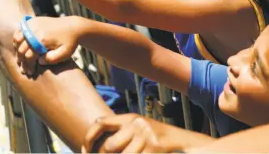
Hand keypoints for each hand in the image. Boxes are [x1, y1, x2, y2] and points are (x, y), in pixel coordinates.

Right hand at [12, 16, 81, 74]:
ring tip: (22, 57)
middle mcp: (36, 30)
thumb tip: (39, 61)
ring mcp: (34, 23)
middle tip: (24, 68)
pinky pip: (20, 29)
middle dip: (21, 60)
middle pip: (21, 48)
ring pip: (17, 38)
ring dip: (18, 49)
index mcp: (43, 39)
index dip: (28, 66)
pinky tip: (21, 45)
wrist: (73, 26)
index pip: (28, 56)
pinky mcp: (33, 20)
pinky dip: (17, 38)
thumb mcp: (65, 54)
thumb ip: (52, 59)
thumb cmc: (70, 42)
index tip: (30, 72)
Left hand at [83, 114, 212, 152]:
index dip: (89, 137)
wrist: (184, 143)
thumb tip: (100, 148)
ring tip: (132, 153)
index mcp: (130, 118)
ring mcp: (145, 137)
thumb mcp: (139, 130)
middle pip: (108, 147)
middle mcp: (135, 125)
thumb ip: (122, 134)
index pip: (101, 122)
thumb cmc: (158, 140)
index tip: (84, 150)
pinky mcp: (153, 148)